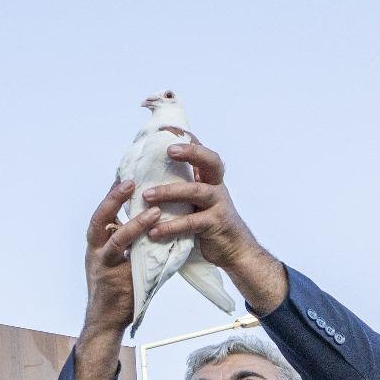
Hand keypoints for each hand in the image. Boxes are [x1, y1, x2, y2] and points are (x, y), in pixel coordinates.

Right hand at [72, 181, 158, 379]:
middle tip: (130, 178)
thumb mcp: (125, 259)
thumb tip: (157, 218)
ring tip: (152, 208)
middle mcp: (95, 249)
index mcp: (98, 242)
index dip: (114, 192)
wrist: (107, 321)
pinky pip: (124, 255)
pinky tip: (154, 229)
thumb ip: (135, 241)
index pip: (105, 212)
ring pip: (112, 236)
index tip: (128, 171)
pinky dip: (137, 240)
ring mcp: (100, 264)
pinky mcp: (110, 278)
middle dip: (113, 197)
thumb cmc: (120, 289)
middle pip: (100, 217)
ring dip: (133, 221)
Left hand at [140, 140, 285, 312]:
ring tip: (146, 196)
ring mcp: (218, 204)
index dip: (188, 140)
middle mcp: (217, 186)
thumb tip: (146, 179)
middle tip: (168, 151)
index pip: (202, 152)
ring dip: (169, 192)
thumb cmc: (206, 224)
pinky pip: (192, 222)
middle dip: (191, 152)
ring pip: (196, 191)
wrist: (233, 249)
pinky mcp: (215, 224)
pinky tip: (154, 231)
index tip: (168, 130)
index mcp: (210, 178)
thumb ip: (180, 188)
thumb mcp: (195, 202)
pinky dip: (171, 226)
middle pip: (210, 161)